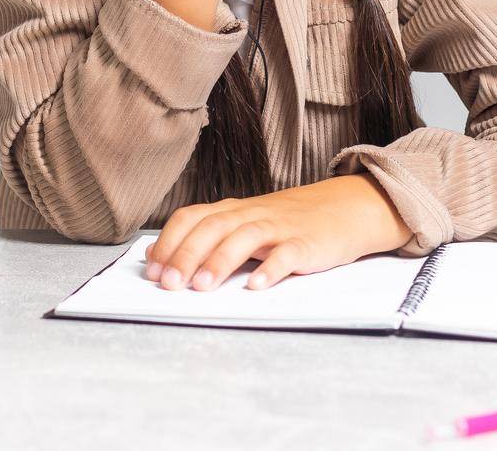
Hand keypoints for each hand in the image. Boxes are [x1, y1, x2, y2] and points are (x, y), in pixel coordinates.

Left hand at [141, 172, 412, 290]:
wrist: (344, 208)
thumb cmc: (288, 223)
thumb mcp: (245, 224)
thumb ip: (207, 237)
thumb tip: (159, 257)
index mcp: (234, 210)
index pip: (192, 218)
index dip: (169, 242)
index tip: (152, 271)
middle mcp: (252, 214)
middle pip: (213, 228)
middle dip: (186, 255)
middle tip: (169, 284)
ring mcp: (280, 227)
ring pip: (245, 237)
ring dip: (220, 261)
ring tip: (202, 287)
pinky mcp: (307, 242)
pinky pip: (287, 254)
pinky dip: (270, 269)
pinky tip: (256, 286)